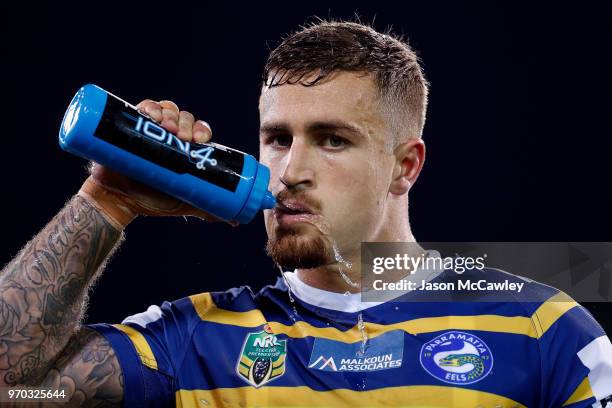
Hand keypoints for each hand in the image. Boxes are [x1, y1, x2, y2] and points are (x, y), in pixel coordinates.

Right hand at [78, 99, 231, 228]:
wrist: (118, 202)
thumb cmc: (152, 201)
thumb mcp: (184, 202)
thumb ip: (207, 208)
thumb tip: (235, 223)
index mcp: (184, 149)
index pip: (199, 131)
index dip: (202, 131)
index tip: (200, 139)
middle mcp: (169, 136)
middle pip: (184, 118)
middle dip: (186, 123)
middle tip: (181, 135)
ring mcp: (150, 129)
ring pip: (167, 110)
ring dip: (170, 113)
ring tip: (166, 126)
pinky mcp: (131, 124)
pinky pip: (143, 107)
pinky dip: (150, 106)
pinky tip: (151, 113)